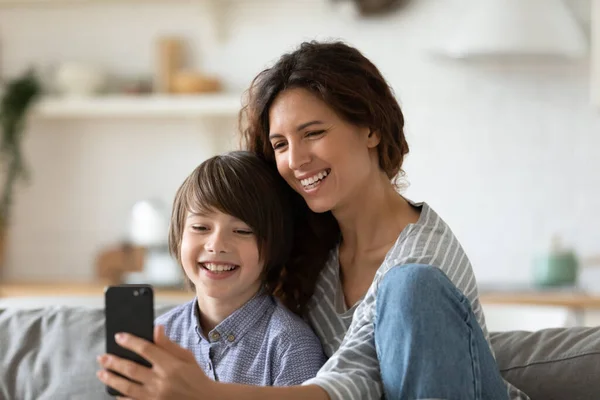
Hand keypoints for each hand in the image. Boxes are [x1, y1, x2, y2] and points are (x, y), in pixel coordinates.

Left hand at [97, 325, 215, 398]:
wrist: (204, 399)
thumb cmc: (194, 375)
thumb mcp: (186, 356)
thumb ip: (168, 344)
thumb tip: (156, 327)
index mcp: (171, 366)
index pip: (146, 350)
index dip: (131, 342)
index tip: (118, 336)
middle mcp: (162, 382)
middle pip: (132, 369)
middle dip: (114, 362)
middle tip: (102, 357)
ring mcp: (156, 397)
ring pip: (127, 387)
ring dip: (111, 379)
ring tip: (101, 373)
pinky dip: (121, 398)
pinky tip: (113, 393)